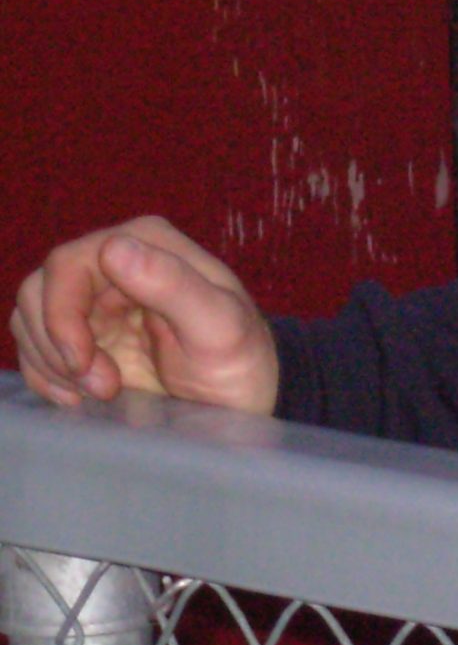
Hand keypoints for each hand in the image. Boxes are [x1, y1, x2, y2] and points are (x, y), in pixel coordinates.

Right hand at [10, 217, 278, 413]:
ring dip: (52, 363)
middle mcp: (117, 261)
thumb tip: (114, 248)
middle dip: (58, 346)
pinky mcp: (86, 333)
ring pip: (30, 318)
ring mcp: (97, 298)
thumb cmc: (239, 360)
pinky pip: (35, 345)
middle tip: (100, 388)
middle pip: (41, 291)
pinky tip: (79, 398)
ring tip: (99, 393)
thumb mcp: (219, 327)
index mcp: (149, 243)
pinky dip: (46, 375)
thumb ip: (174, 285)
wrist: (240, 401)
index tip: (87, 364)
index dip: (63, 315)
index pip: (69, 263)